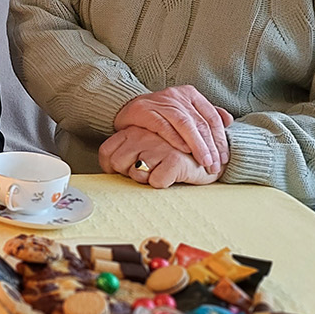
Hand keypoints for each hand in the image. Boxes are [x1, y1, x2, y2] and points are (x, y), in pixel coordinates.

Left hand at [99, 126, 221, 187]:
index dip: (110, 167)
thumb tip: (108, 167)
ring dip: (147, 179)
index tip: (122, 172)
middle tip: (147, 173)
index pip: (106, 152)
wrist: (208, 155)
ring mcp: (159, 146)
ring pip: (136, 174)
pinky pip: (156, 181)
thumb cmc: (171, 155)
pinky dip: (162, 183)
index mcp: (133, 131)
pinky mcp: (175, 159)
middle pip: (117, 163)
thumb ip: (127, 153)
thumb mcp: (145, 148)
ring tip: (161, 173)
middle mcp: (143, 135)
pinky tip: (172, 176)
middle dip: (129, 174)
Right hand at [113, 86, 231, 169]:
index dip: (220, 139)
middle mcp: (176, 95)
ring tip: (204, 162)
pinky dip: (175, 138)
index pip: (211, 118)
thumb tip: (228, 120)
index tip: (224, 158)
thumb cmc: (159, 115)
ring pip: (185, 124)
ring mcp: (160, 102)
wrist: (126, 109)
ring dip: (197, 145)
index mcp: (190, 94)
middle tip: (216, 166)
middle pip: (200, 122)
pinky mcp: (144, 110)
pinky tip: (183, 151)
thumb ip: (205, 115)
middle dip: (210, 147)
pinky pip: (163, 125)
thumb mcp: (184, 112)